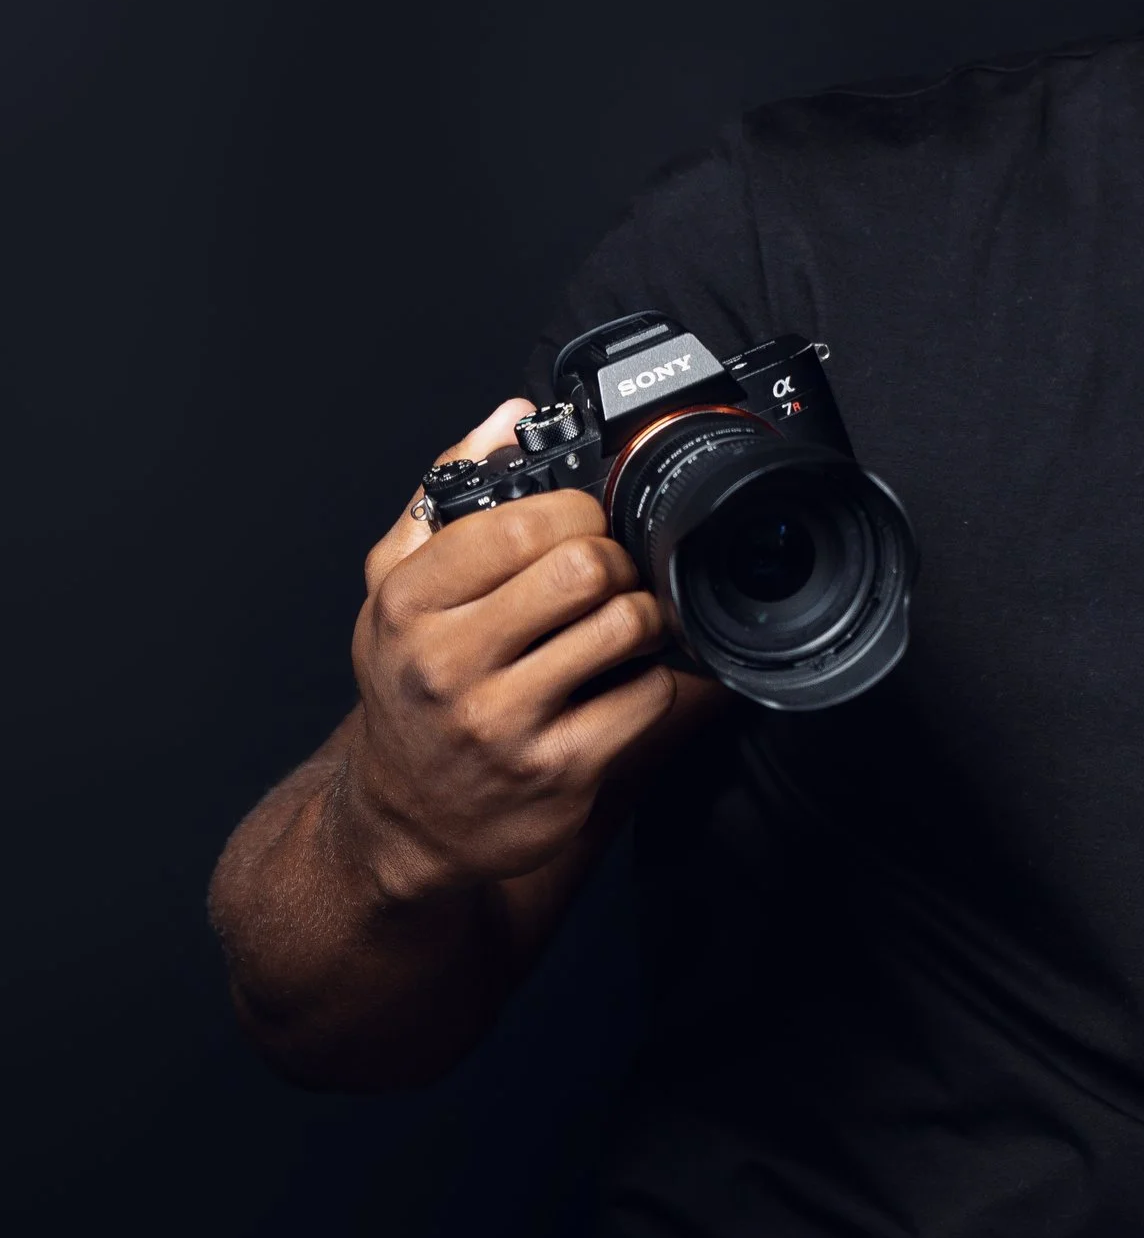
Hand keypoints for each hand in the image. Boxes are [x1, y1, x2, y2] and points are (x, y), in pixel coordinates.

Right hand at [344, 397, 720, 895]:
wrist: (404, 821)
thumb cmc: (408, 692)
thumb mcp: (393, 591)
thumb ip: (443, 495)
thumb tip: (508, 416)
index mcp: (407, 604)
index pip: (518, 523)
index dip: (576, 511)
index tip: (584, 523)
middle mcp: (447, 662)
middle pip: (583, 568)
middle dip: (618, 560)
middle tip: (616, 573)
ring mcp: (503, 722)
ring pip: (624, 628)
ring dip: (647, 616)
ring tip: (629, 621)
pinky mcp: (557, 772)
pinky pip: (645, 696)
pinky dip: (656, 678)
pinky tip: (629, 677)